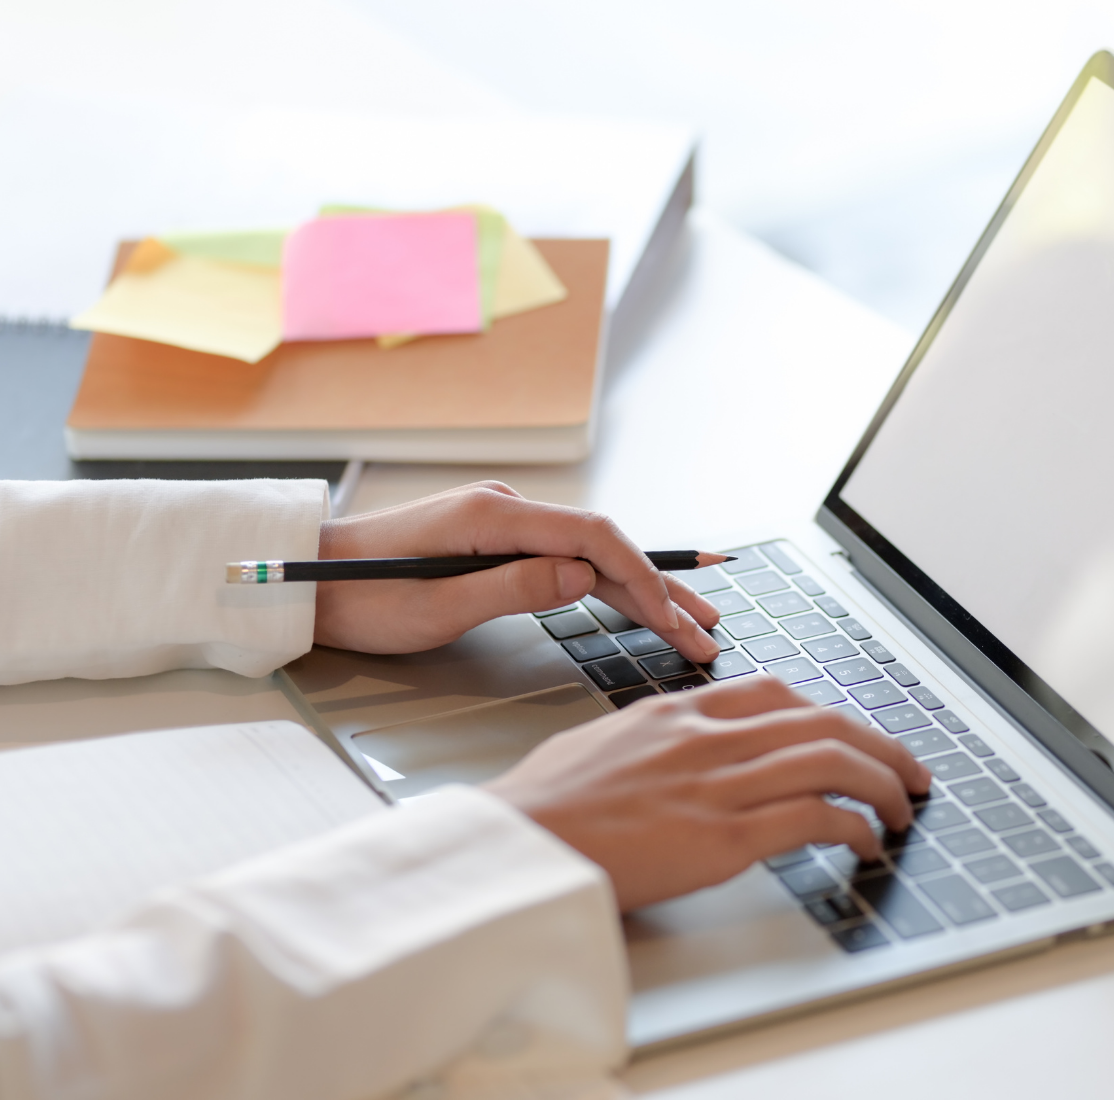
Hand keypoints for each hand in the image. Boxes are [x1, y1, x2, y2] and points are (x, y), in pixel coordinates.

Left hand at [313, 481, 719, 658]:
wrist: (306, 583)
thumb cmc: (360, 601)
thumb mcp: (434, 607)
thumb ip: (513, 588)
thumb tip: (583, 578)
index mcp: (494, 517)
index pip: (594, 539)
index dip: (643, 581)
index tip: (675, 622)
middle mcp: (506, 508)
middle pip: (604, 546)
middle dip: (661, 591)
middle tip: (708, 632)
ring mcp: (503, 522)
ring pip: (591, 555)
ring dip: (642, 592)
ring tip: (692, 624)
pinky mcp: (496, 541)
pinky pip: (567, 560)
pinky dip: (607, 587)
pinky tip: (640, 606)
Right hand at [482, 677, 932, 910]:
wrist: (513, 847)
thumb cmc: (542, 808)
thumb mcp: (601, 744)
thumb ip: (652, 739)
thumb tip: (675, 752)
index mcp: (676, 711)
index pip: (776, 692)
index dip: (829, 713)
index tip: (852, 734)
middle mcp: (705, 735)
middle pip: (822, 720)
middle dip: (880, 745)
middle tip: (909, 771)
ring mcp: (717, 783)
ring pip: (832, 760)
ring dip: (883, 784)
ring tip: (902, 808)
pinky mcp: (722, 836)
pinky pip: (814, 817)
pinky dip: (854, 827)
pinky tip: (865, 843)